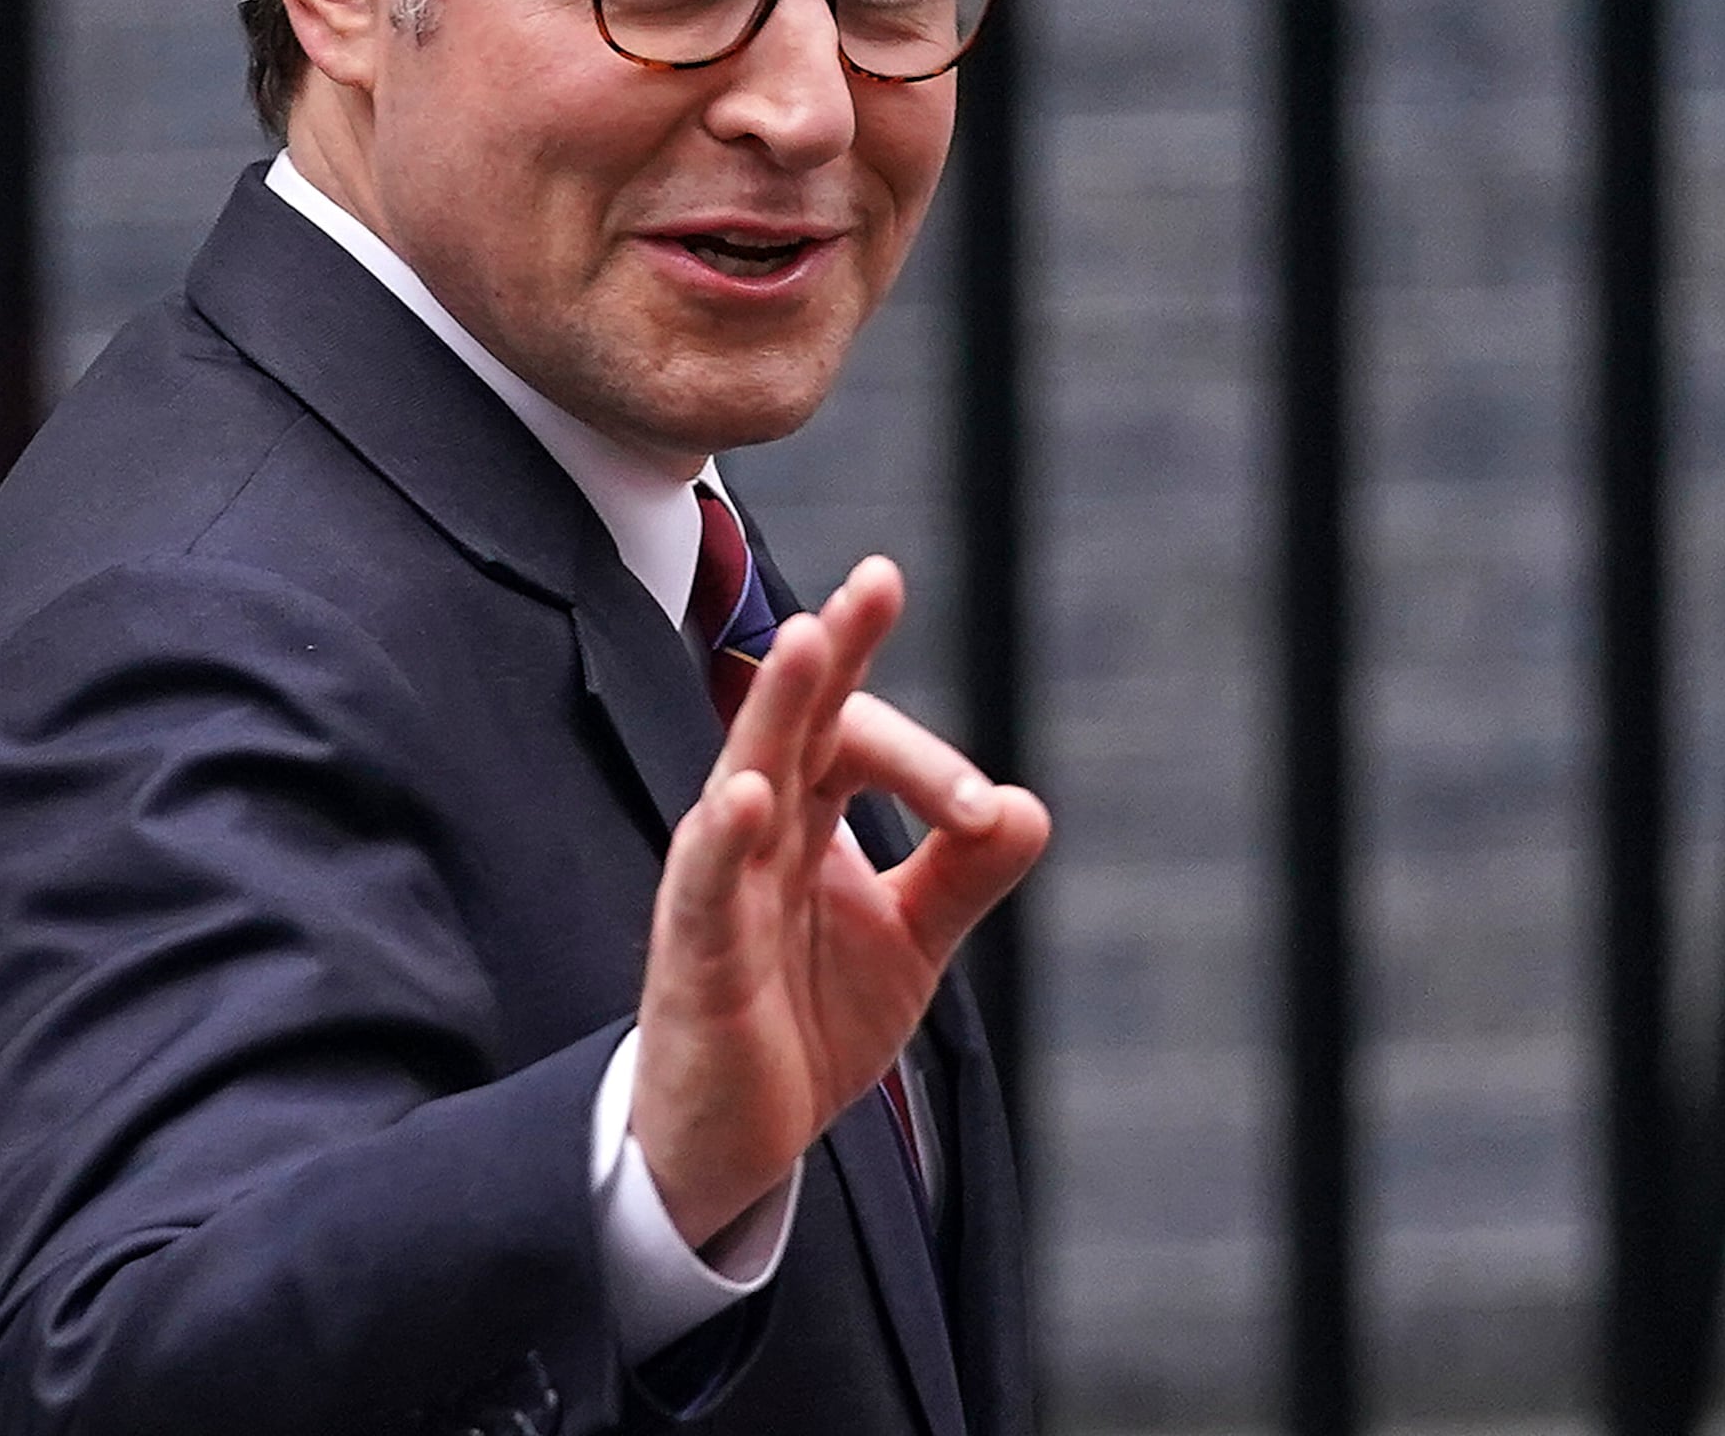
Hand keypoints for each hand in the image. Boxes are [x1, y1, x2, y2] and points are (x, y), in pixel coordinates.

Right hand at [627, 556, 1052, 1245]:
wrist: (736, 1141)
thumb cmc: (802, 1023)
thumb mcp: (906, 944)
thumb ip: (959, 876)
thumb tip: (1032, 808)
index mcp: (806, 818)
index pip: (852, 737)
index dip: (915, 743)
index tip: (981, 793)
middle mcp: (757, 833)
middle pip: (793, 722)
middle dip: (833, 652)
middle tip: (878, 583)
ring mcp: (717, 888)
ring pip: (743, 778)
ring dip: (774, 711)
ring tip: (804, 642)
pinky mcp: (693, 956)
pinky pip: (702, 887)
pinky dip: (723, 840)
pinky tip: (746, 796)